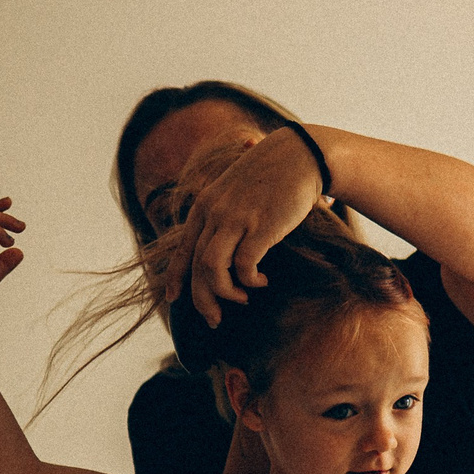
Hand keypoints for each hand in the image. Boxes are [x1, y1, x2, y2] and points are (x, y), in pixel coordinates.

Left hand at [168, 127, 327, 327]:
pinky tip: (263, 281)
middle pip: (196, 266)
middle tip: (215, 319)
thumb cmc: (274, 175)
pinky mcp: (260, 227)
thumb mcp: (238, 191)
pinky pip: (245, 265)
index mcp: (205, 206)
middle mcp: (214, 213)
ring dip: (225, 293)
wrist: (300, 155)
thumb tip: (226, 239)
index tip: (173, 299)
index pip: (182, 248)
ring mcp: (235, 220)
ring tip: (244, 298)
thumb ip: (226, 211)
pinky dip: (251, 280)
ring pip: (213, 269)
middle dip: (202, 299)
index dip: (175, 277)